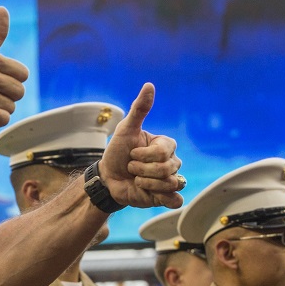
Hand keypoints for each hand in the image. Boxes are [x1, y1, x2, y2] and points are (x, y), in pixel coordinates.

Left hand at [98, 83, 183, 208]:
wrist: (108, 179)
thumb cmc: (116, 152)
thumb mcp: (125, 130)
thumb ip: (139, 109)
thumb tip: (149, 85)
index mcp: (165, 145)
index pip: (164, 152)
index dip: (144, 155)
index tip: (131, 154)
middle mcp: (171, 162)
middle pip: (168, 169)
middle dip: (142, 170)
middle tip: (131, 169)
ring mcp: (170, 180)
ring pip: (171, 184)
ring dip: (147, 183)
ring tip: (137, 180)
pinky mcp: (166, 197)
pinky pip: (176, 200)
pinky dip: (164, 198)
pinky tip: (150, 194)